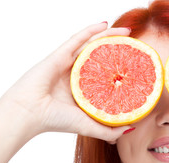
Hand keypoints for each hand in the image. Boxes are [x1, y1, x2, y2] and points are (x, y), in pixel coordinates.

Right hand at [2, 23, 131, 141]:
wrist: (30, 113)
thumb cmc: (56, 121)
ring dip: (109, 36)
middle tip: (135, 47)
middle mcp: (78, 74)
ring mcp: (69, 62)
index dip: (121, 70)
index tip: (138, 68)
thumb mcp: (89, 126)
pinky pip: (78, 38)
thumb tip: (132, 128)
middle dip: (119, 51)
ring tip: (127, 33)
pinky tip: (105, 24)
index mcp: (84, 89)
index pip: (106, 76)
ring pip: (92, 44)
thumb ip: (109, 130)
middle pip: (102, 57)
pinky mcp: (61, 54)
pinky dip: (91, 30)